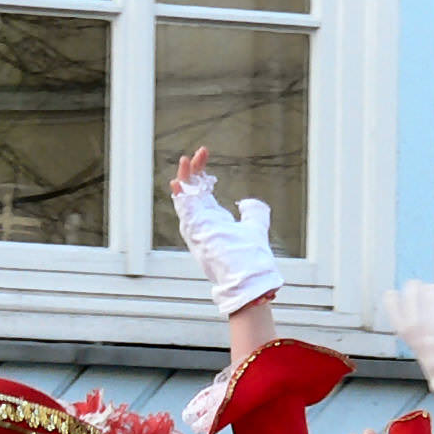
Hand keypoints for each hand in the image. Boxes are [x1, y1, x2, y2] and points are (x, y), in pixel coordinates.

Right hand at [170, 146, 281, 318]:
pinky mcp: (198, 233)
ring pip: (184, 200)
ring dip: (184, 180)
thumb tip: (248, 201)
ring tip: (187, 160)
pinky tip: (179, 180)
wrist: (252, 279)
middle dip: (192, 172)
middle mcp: (201, 225)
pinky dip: (182, 195)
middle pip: (190, 193)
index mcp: (211, 222)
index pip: (200, 193)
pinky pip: (185, 211)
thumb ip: (253, 213)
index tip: (205, 153)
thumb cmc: (251, 260)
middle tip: (199, 153)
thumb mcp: (254, 228)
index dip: (200, 173)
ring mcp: (197, 229)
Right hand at [383, 281, 433, 429]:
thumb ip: (431, 344)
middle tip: (418, 284)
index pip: (401, 326)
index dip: (394, 308)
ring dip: (432, 298)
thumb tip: (431, 325)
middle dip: (413, 296)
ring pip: (430, 315)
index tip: (391, 293)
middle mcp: (427, 347)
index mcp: (420, 351)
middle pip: (413, 316)